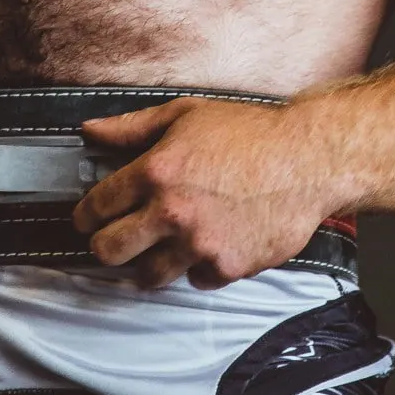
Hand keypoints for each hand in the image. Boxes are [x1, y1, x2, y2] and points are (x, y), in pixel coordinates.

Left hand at [73, 99, 340, 290]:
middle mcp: (172, 212)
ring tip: (161, 249)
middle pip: (109, 251)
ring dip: (149, 264)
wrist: (309, 159)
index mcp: (156, 172)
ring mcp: (199, 243)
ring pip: (148, 276)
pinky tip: (209, 245)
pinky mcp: (228, 266)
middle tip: (116, 240)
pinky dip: (198, 267)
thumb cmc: (251, 133)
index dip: (85, 216)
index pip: (96, 207)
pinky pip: (196, 279)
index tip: (89, 219)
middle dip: (105, 246)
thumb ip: (132, 127)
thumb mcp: (186, 114)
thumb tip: (90, 131)